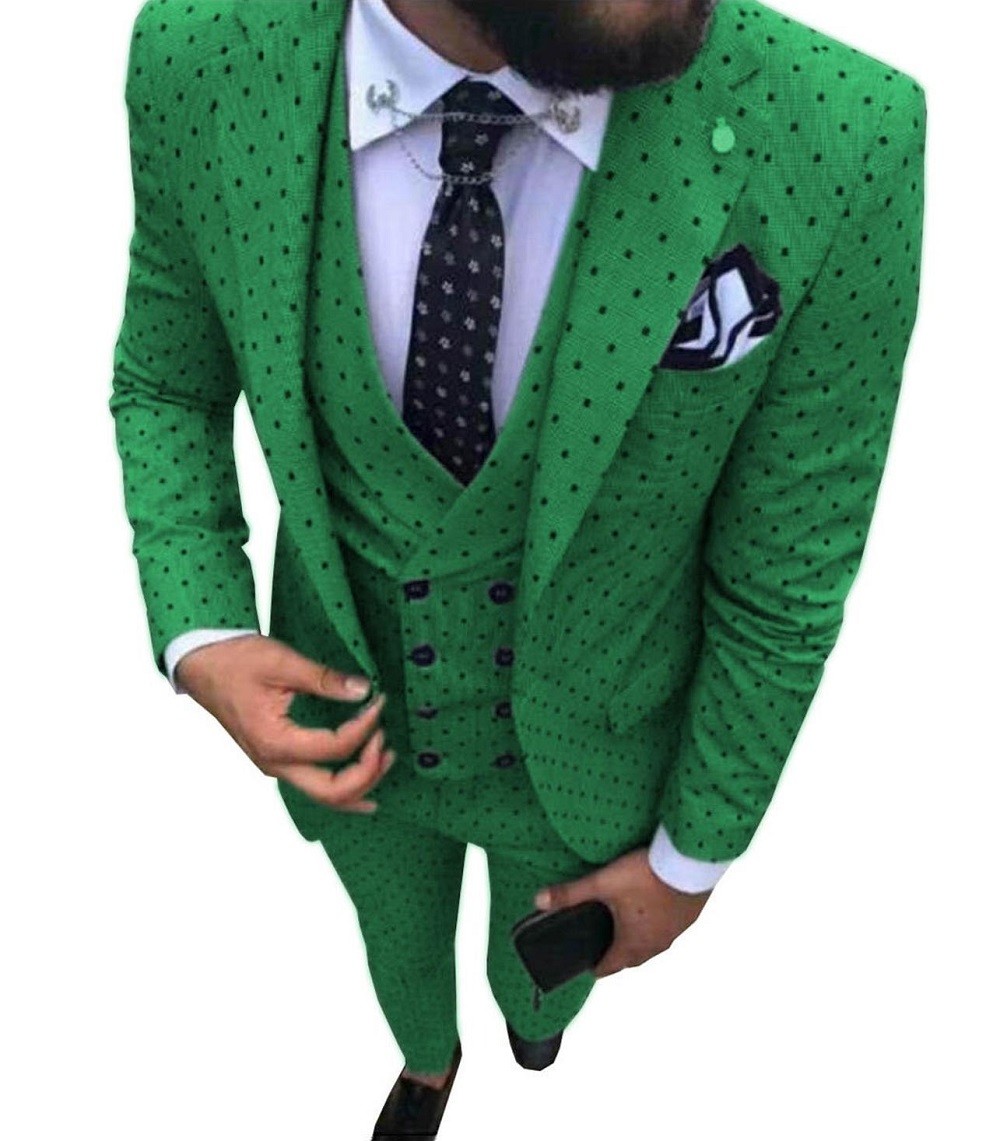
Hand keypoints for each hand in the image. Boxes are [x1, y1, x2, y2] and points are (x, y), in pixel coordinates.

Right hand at [176, 634, 393, 813]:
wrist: (201, 664)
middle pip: (332, 791)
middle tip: (387, 743)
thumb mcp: (282, 662)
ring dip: (360, 783)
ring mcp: (274, 765)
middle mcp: (274, 763)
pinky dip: (343, 788)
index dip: (365, 727)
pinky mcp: (277, 759)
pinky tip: (364, 786)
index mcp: (274, 742)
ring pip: (325, 795)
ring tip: (386, 758)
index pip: (335, 748)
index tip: (379, 700)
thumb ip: (324, 679)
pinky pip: (315, 785)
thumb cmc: (234, 661)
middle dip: (368, 772)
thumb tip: (363, 690)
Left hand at [533, 847, 712, 978]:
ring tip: (627, 920)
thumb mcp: (604, 883)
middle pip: (633, 957)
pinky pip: (671, 926)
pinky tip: (655, 904)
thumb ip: (571, 894)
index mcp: (633, 944)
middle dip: (618, 953)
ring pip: (654, 943)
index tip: (589, 966)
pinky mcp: (691, 915)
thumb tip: (539, 901)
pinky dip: (659, 921)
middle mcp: (656, 944)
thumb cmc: (649, 876)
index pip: (610, 967)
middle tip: (604, 941)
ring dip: (640, 937)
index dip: (596, 967)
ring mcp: (676, 931)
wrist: (692, 862)